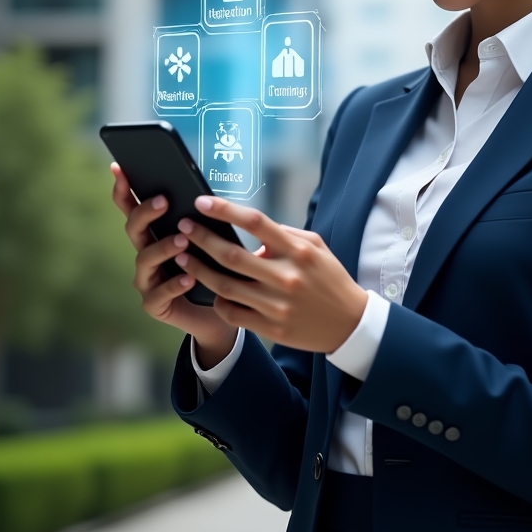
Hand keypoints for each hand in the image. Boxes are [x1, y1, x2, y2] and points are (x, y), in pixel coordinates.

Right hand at [110, 164, 237, 363]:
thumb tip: (206, 193)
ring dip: (163, 247)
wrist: (219, 313)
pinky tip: (188, 279)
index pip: (133, 209)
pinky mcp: (155, 305)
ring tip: (182, 240)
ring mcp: (147, 280)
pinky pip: (159, 295)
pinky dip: (173, 285)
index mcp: (154, 235)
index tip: (119, 168)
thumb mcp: (209, 241)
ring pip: (145, 260)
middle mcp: (145, 255)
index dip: (124, 190)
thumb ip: (201, 221)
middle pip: (134, 229)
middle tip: (164, 200)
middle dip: (145, 213)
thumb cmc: (214, 270)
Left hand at [179, 195, 368, 352]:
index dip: (226, 210)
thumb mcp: (316, 247)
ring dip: (198, 270)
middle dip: (201, 239)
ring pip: (225, 286)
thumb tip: (250, 229)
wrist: (349, 323)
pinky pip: (233, 313)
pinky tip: (208, 290)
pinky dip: (217, 301)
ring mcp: (277, 305)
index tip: (202, 202)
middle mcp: (286, 277)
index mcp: (298, 251)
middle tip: (183, 227)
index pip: (256, 223)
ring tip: (182, 257)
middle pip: (232, 255)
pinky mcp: (272, 328)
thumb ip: (284, 235)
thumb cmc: (330, 278)